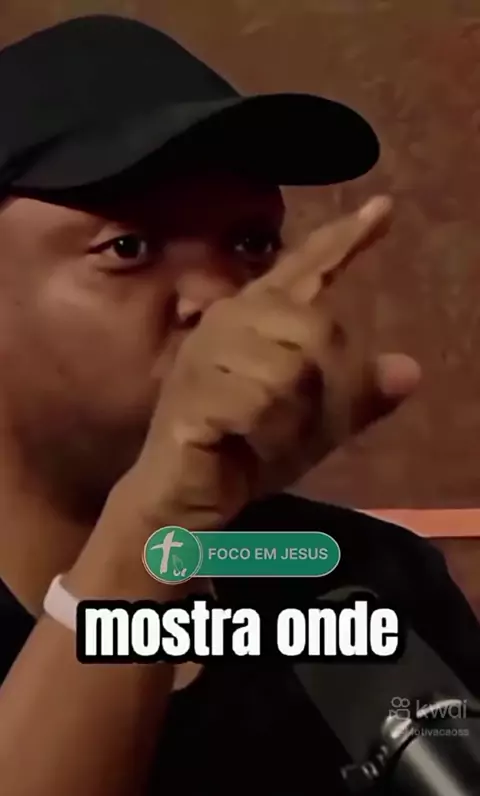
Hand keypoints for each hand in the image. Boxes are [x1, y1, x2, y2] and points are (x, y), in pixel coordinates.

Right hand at [122, 196, 419, 530]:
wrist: (183, 494)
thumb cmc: (246, 450)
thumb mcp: (315, 422)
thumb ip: (356, 394)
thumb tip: (410, 371)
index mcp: (258, 319)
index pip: (306, 269)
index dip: (345, 240)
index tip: (384, 209)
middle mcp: (230, 320)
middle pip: (316, 328)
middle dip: (323, 389)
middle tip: (296, 425)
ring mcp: (207, 353)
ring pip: (291, 370)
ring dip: (292, 420)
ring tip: (263, 436)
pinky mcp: (193, 391)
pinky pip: (262, 405)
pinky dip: (268, 437)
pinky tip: (244, 445)